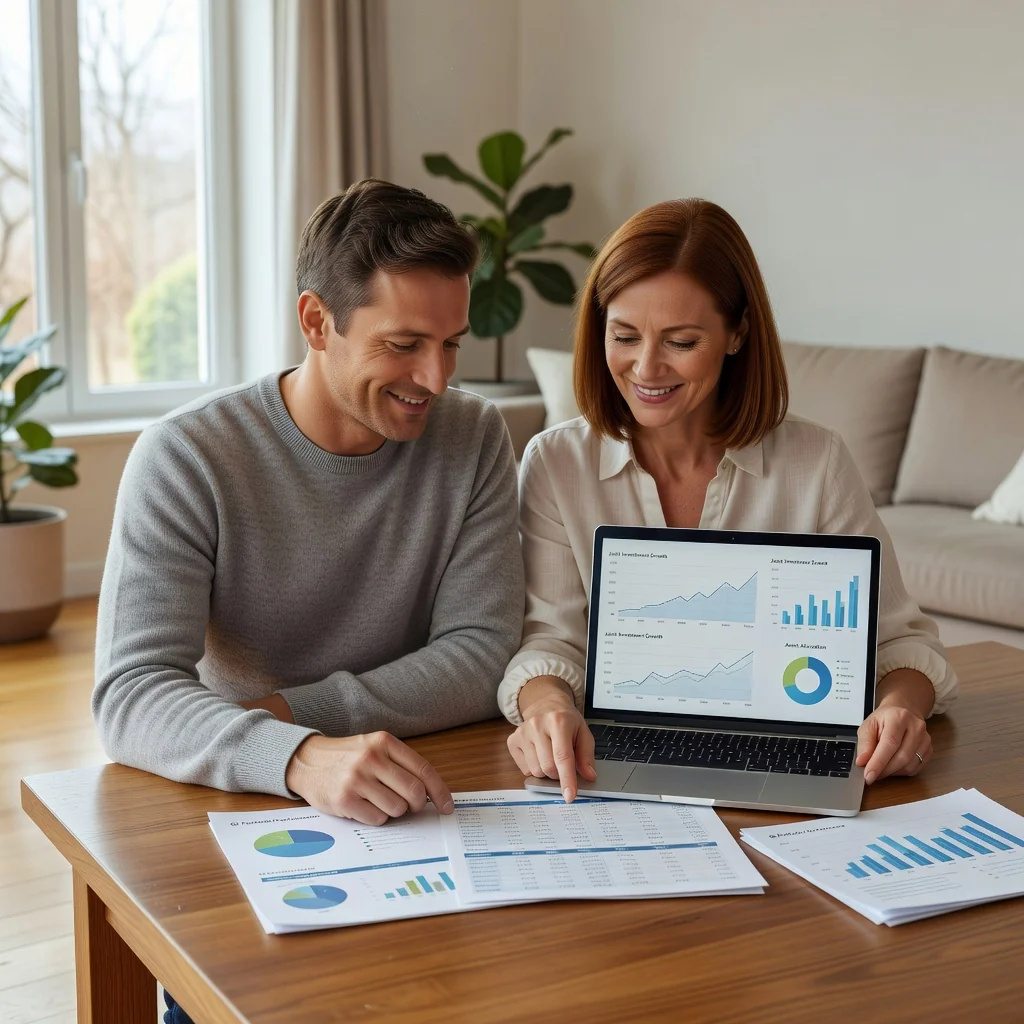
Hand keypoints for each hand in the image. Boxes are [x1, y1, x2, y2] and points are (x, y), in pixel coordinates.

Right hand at [285, 732, 453, 824]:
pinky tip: (364, 805)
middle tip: (410, 806)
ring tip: (378, 800)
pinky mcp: (345, 799)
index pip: (423, 770)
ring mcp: (357, 779)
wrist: (306, 761)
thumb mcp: (374, 748)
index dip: (440, 791)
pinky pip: (377, 818)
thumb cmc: (347, 757)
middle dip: (417, 805)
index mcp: (384, 742)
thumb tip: (430, 793)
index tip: (447, 806)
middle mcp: (372, 758)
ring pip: (397, 808)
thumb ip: (400, 764)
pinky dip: (376, 817)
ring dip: (393, 810)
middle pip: (414, 792)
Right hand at [507, 676, 595, 801]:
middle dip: (559, 774)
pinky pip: (525, 769)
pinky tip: (539, 754)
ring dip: (546, 771)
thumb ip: (587, 755)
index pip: (563, 756)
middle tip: (564, 763)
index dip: (567, 779)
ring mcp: (522, 733)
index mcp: (558, 721)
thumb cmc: (566, 720)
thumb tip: (589, 776)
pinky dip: (534, 768)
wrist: (545, 704)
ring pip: (535, 771)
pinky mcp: (512, 740)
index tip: (569, 796)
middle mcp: (537, 725)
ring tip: (550, 755)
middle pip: (548, 767)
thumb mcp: (583, 732)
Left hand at [856, 706, 930, 783]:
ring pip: (909, 766)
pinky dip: (901, 772)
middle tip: (871, 775)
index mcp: (899, 717)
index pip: (890, 744)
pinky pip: (915, 769)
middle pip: (902, 757)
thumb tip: (862, 762)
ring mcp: (925, 739)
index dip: (878, 762)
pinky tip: (892, 767)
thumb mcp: (868, 725)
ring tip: (880, 769)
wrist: (902, 712)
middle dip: (884, 770)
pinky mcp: (929, 750)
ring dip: (892, 772)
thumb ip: (864, 743)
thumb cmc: (884, 719)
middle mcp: (916, 727)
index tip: (869, 775)